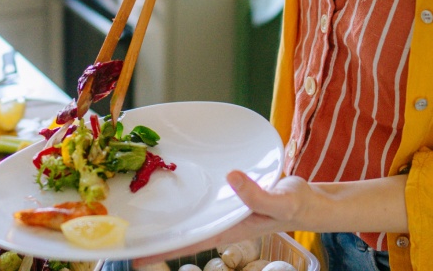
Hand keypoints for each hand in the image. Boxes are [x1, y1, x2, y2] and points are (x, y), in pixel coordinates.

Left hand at [133, 173, 316, 266]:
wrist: (310, 201)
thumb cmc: (295, 206)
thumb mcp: (279, 201)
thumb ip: (256, 193)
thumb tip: (231, 178)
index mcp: (228, 228)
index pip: (188, 242)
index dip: (162, 248)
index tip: (133, 256)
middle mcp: (220, 221)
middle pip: (182, 231)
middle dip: (156, 234)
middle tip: (122, 234)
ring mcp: (223, 209)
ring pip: (190, 216)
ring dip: (168, 216)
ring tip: (139, 214)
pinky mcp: (228, 195)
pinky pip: (202, 198)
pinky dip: (187, 197)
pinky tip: (176, 191)